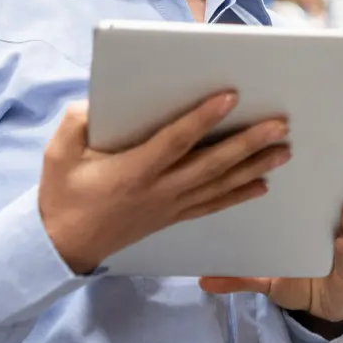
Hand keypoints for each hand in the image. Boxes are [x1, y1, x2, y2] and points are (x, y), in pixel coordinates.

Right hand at [38, 93, 289, 274]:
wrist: (62, 245)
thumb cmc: (62, 195)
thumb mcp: (59, 153)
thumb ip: (78, 122)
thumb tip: (99, 101)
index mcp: (134, 171)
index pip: (177, 141)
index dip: (204, 118)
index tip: (231, 97)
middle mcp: (160, 190)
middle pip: (212, 164)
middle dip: (248, 143)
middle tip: (279, 126)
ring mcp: (170, 206)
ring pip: (219, 185)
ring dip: (254, 167)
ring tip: (283, 152)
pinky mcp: (172, 217)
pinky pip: (212, 205)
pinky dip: (238, 195)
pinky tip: (261, 185)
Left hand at [199, 183, 342, 329]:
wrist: (321, 311)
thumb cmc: (297, 284)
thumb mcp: (266, 280)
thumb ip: (240, 278)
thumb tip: (202, 280)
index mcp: (309, 228)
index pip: (314, 201)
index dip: (315, 184)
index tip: (310, 164)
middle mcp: (330, 233)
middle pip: (338, 208)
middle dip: (342, 195)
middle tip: (342, 184)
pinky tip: (340, 244)